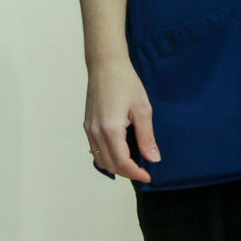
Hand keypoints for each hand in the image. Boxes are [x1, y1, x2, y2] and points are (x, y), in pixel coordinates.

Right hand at [84, 54, 159, 182]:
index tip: (148, 175)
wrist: (106, 65)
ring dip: (116, 166)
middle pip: (110, 165)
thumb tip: (153, 158)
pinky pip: (95, 149)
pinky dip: (107, 157)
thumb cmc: (125, 82)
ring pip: (100, 160)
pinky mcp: (87, 125)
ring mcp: (89, 129)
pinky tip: (120, 151)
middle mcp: (96, 132)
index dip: (136, 173)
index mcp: (110, 129)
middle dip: (127, 172)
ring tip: (132, 163)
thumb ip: (146, 136)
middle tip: (143, 170)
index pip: (122, 162)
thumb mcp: (142, 109)